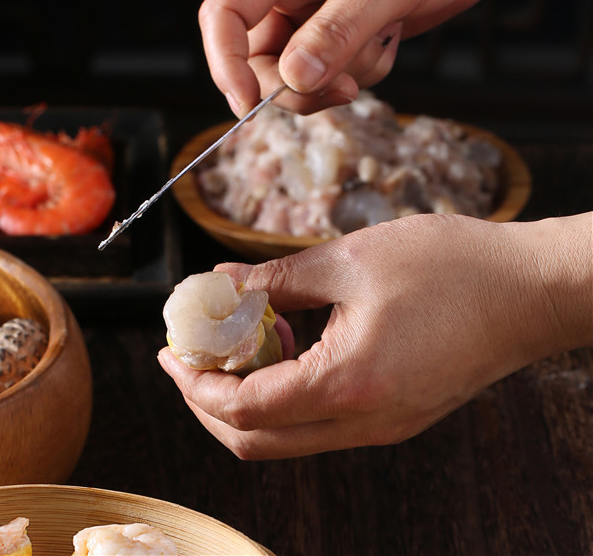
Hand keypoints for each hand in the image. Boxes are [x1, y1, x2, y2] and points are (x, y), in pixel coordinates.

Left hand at [158, 213, 591, 458]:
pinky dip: (283, 397)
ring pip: (286, 439)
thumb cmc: (453, 268)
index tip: (172, 352)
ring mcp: (380, 427)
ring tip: (233, 346)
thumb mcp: (350, 261)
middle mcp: (362, 422)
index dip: (195, 384)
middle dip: (207, 403)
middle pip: (256, 441)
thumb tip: (223, 284)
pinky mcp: (393, 418)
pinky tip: (281, 348)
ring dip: (244, 402)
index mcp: (347, 384)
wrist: (529, 292)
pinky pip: (318, 425)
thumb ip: (275, 280)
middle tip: (187, 358)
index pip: (243, 408)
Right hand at [199, 0, 508, 115]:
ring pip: (294, 76)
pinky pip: (332, 77)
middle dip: (295, 86)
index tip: (248, 103)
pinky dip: (362, 73)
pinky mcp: (339, 37)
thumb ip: (338, 29)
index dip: (226, 62)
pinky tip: (390, 39)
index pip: (225, 15)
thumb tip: (294, 77)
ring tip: (380, 43)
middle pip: (256, 58)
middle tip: (341, 91)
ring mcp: (312, 17)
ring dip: (338, 79)